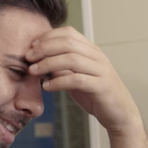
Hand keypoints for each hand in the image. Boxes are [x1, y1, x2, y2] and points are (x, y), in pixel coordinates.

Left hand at [25, 26, 147, 147]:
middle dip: (44, 48)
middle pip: (68, 43)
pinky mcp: (101, 87)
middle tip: (28, 57)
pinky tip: (47, 87)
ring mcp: (101, 71)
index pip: (69, 33)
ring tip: (33, 71)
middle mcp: (97, 57)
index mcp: (92, 50)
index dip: (47, 37)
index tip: (31, 46)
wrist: (120, 114)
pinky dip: (58, 82)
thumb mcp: (77, 77)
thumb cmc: (95, 95)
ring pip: (71, 59)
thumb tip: (40, 60)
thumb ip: (62, 67)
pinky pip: (77, 80)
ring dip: (48, 64)